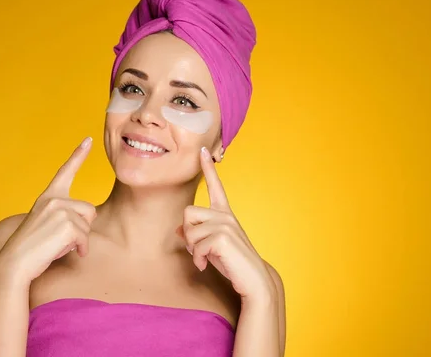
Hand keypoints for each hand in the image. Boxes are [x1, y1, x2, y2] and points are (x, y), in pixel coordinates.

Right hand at [0, 137, 96, 286]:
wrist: (14, 264)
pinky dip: (81, 249)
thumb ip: (64, 215)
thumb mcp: (48, 224)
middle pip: (89, 210)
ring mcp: (60, 210)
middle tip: (61, 239)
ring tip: (59, 245)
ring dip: (79, 240)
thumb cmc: (33, 249)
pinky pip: (85, 238)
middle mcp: (54, 199)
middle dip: (82, 228)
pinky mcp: (67, 223)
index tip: (89, 140)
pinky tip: (69, 253)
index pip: (66, 171)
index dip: (78, 155)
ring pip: (88, 225)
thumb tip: (86, 220)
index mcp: (48, 196)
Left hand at [177, 147, 275, 302]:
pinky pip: (195, 245)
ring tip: (205, 259)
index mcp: (224, 214)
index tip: (203, 151)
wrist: (253, 280)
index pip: (216, 186)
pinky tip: (205, 265)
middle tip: (199, 249)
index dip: (208, 168)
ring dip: (193, 250)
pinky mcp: (223, 237)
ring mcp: (225, 224)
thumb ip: (197, 235)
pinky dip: (197, 259)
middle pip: (188, 212)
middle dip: (187, 233)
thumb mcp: (211, 246)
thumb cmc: (232, 263)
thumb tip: (177, 231)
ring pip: (189, 230)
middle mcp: (225, 215)